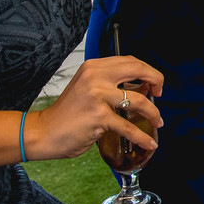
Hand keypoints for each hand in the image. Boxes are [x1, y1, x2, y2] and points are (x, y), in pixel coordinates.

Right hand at [27, 56, 162, 160]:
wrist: (42, 132)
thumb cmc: (68, 113)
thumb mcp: (88, 87)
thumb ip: (111, 82)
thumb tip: (144, 86)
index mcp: (95, 67)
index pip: (131, 61)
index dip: (148, 71)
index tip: (154, 83)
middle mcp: (96, 77)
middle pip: (139, 70)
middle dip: (157, 80)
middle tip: (160, 93)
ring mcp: (97, 96)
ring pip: (139, 101)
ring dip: (153, 112)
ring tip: (158, 121)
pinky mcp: (99, 117)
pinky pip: (128, 127)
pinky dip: (142, 136)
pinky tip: (149, 142)